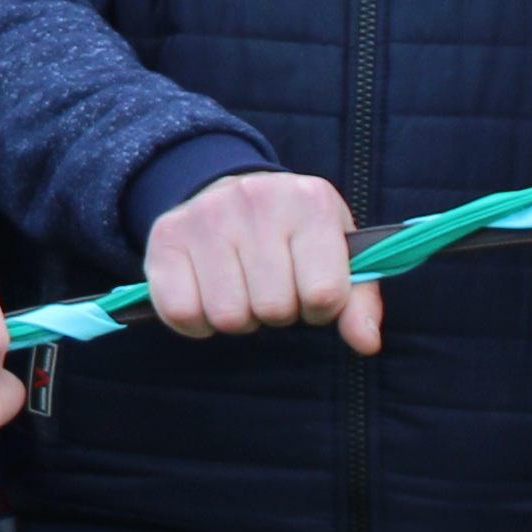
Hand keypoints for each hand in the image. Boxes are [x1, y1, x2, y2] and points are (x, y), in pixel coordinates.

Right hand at [146, 168, 383, 351]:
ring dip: (238, 318)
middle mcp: (255, 200)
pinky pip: (182, 314)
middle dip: (276, 313)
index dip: (319, 309)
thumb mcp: (337, 252)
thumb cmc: (294, 232)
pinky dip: (197, 324)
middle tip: (271, 289)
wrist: (233, 189)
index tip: (311, 292)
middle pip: (273, 308)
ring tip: (242, 290)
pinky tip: (208, 298)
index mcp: (310, 202)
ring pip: (228, 316)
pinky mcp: (165, 237)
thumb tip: (366, 342)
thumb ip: (357, 298)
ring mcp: (205, 216)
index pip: (324, 294)